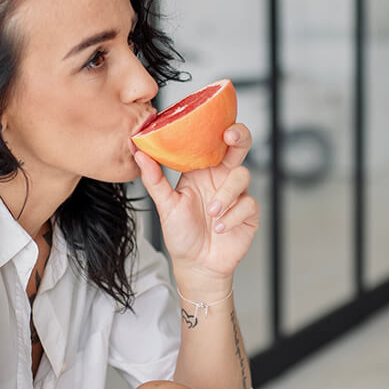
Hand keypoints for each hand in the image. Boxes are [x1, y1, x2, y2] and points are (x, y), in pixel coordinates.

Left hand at [133, 124, 259, 286]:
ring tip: (211, 213)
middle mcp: (221, 178)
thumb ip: (154, 179)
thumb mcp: (165, 205)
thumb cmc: (181, 234)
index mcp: (201, 171)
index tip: (214, 123)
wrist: (196, 265)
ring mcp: (237, 195)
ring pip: (242, 176)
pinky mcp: (249, 212)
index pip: (212, 142)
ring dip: (226, 194)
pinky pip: (248, 203)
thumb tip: (139, 153)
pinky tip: (220, 228)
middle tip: (230, 137)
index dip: (217, 127)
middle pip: (239, 147)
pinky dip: (233, 216)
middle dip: (239, 136)